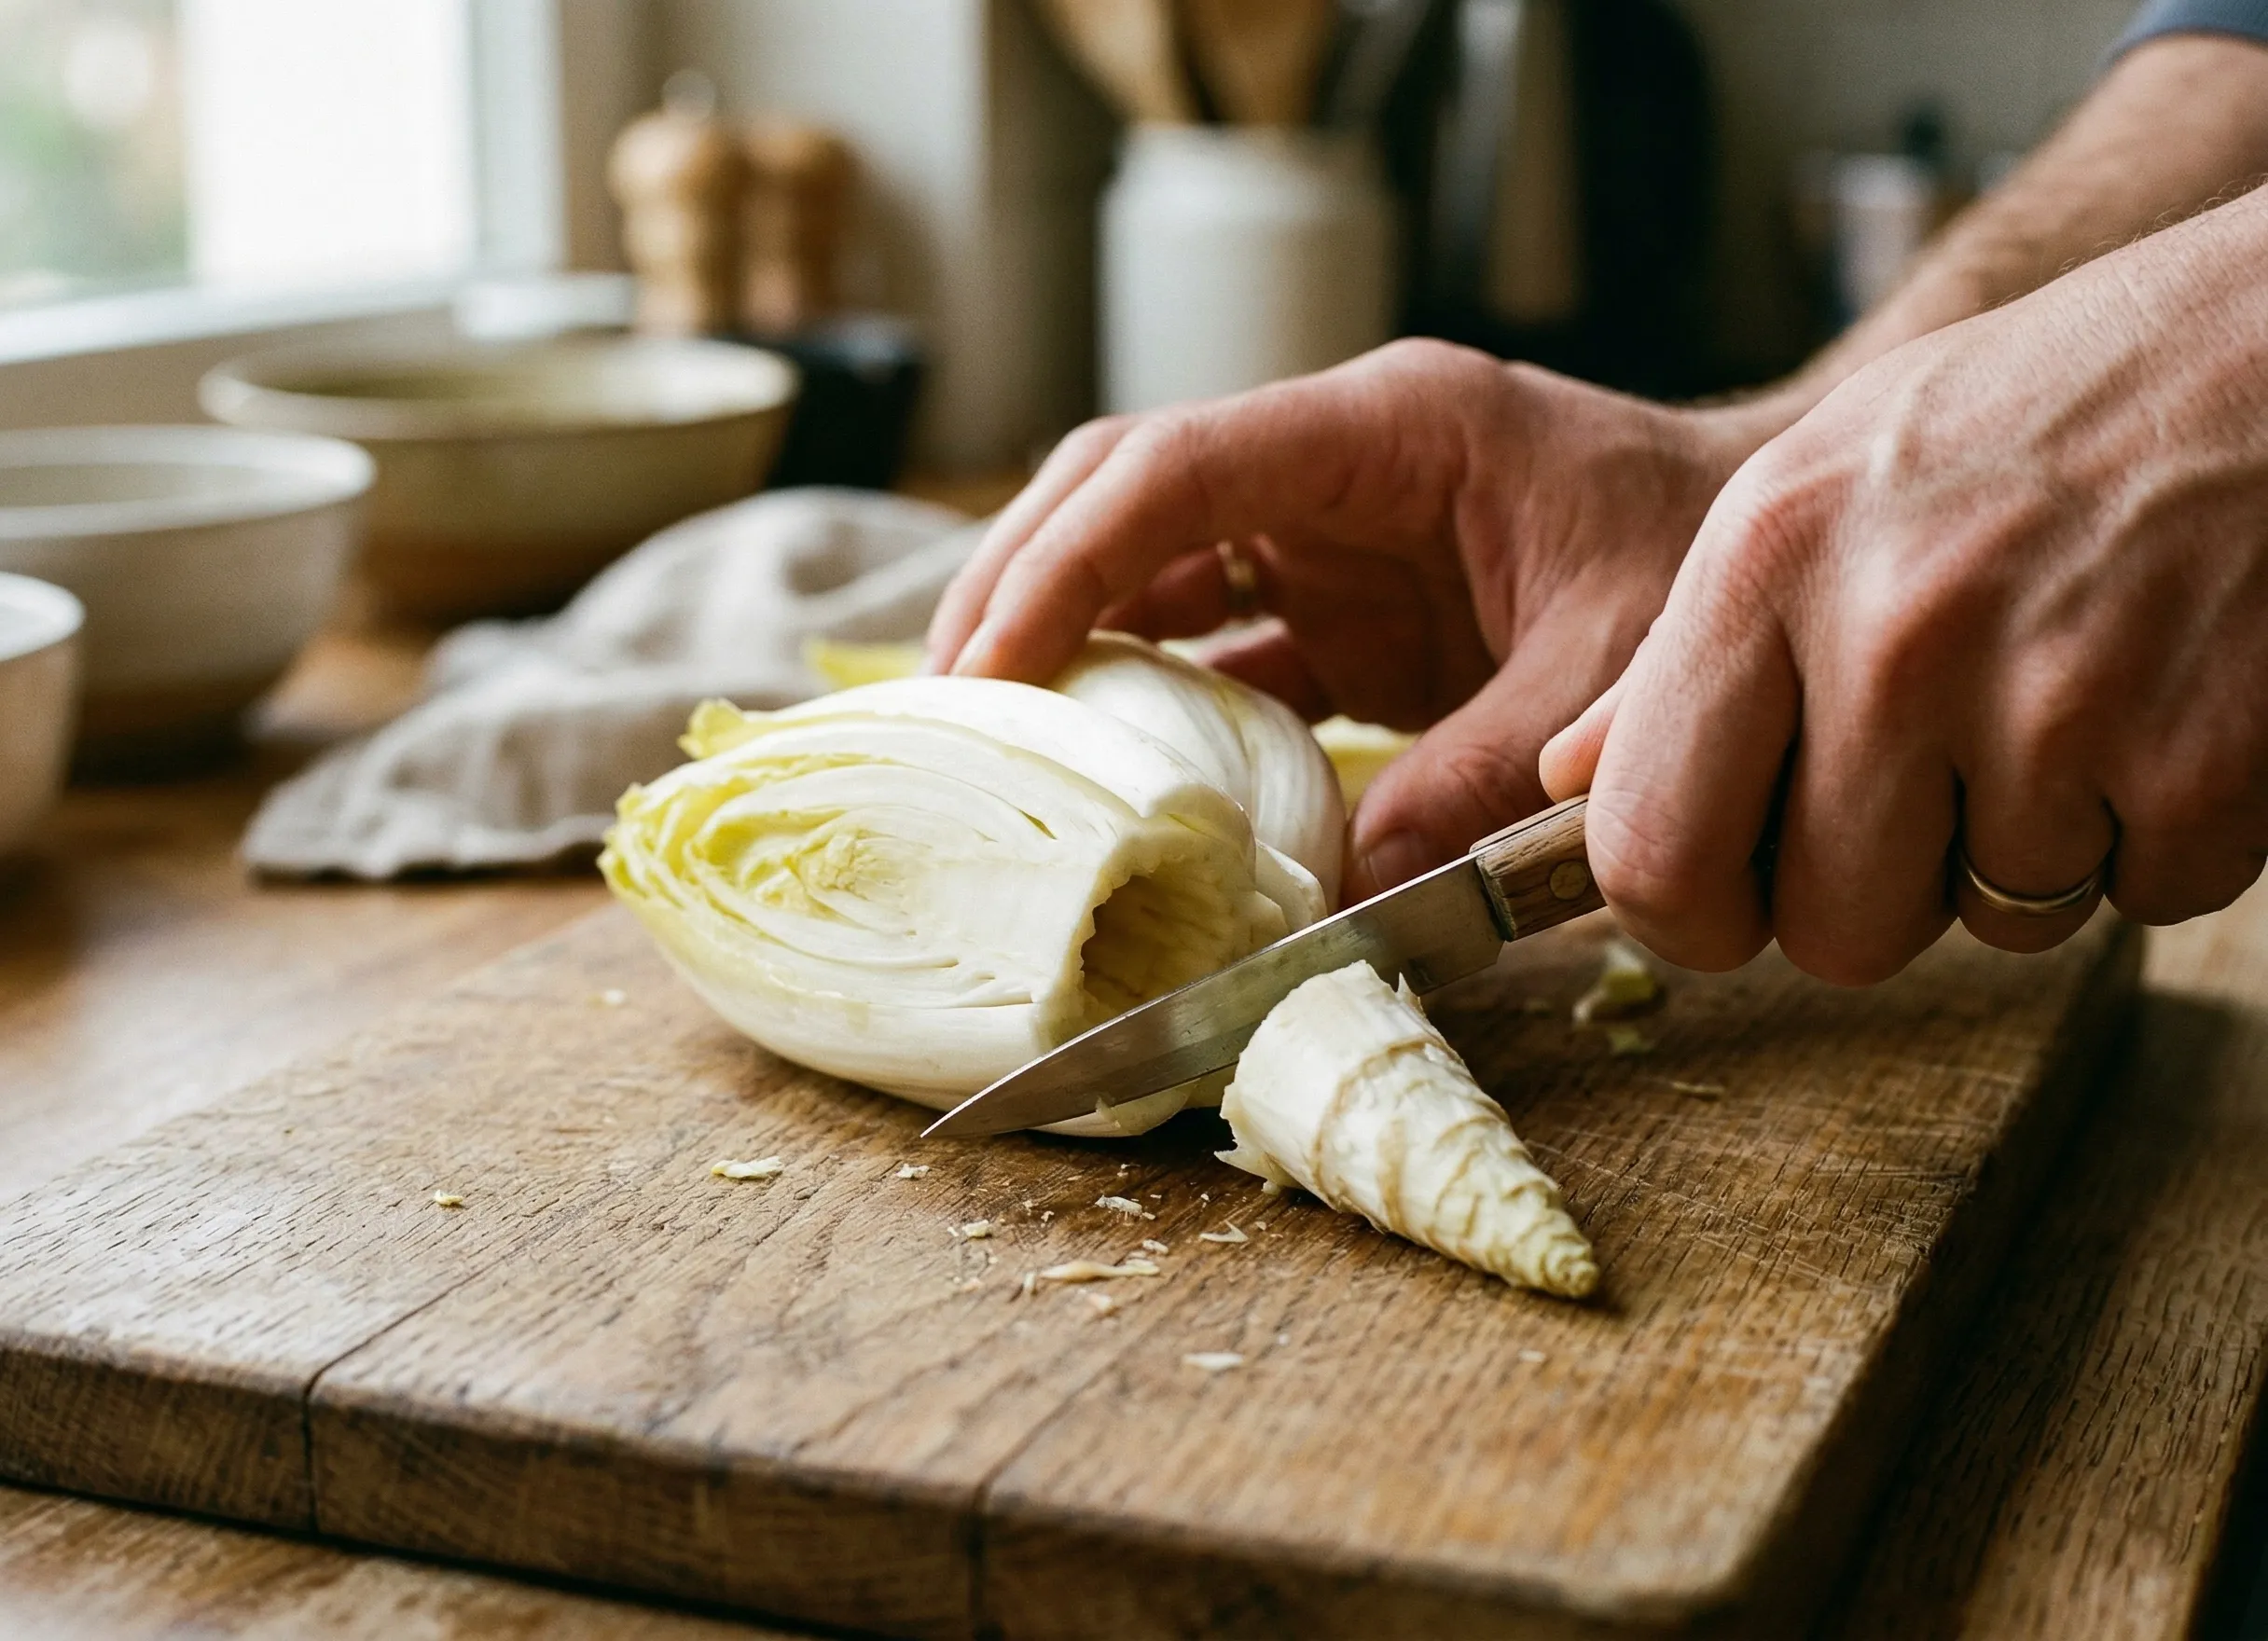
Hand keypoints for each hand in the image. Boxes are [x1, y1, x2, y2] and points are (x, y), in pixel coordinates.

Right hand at [927, 339, 1782, 899]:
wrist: (1768, 561)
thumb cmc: (1704, 573)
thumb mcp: (1603, 684)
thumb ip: (1476, 786)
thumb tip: (1336, 900)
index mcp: (1389, 432)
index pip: (1172, 470)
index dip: (1060, 564)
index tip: (986, 669)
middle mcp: (1334, 466)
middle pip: (1118, 496)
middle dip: (1018, 590)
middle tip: (950, 712)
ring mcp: (1328, 534)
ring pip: (1142, 562)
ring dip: (1062, 644)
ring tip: (994, 748)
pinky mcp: (1339, 606)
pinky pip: (1211, 639)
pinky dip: (1150, 702)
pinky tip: (1108, 775)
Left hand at [1542, 188, 2267, 980]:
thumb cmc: (2042, 412)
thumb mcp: (1824, 480)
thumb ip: (1690, 647)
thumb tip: (1570, 782)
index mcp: (1768, 562)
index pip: (1652, 851)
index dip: (1692, 913)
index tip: (1735, 894)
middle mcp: (1891, 637)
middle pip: (1829, 932)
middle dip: (1885, 889)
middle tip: (1943, 772)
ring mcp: (2052, 703)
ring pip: (1993, 923)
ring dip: (2031, 851)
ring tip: (2067, 695)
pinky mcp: (2200, 761)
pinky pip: (2140, 901)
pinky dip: (2158, 835)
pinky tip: (2162, 701)